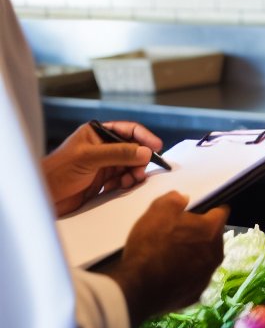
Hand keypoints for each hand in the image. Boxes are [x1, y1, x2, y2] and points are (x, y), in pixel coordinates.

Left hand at [42, 121, 163, 215]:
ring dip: (134, 173)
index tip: (156, 147)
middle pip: (133, 149)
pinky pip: (124, 179)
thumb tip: (146, 152)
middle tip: (140, 171)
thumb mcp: (89, 158)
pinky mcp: (103, 180)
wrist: (44, 197)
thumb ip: (118, 153)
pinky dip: (127, 183)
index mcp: (97, 134)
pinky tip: (120, 187)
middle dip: (139, 160)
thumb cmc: (58, 171)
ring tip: (130, 181)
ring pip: (131, 165)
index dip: (144, 137)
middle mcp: (102, 147)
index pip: (128, 130)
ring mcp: (104, 164)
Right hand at [103, 191, 227, 327]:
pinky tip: (169, 275)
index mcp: (211, 230)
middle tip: (177, 235)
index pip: (221, 213)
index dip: (211, 210)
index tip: (201, 212)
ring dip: (193, 256)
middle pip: (212, 238)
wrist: (139, 287)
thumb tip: (183, 198)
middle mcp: (216, 253)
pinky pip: (193, 279)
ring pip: (204, 260)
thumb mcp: (158, 211)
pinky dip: (185, 276)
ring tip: (171, 256)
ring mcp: (207, 276)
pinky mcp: (196, 294)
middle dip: (200, 235)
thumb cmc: (151, 244)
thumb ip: (174, 200)